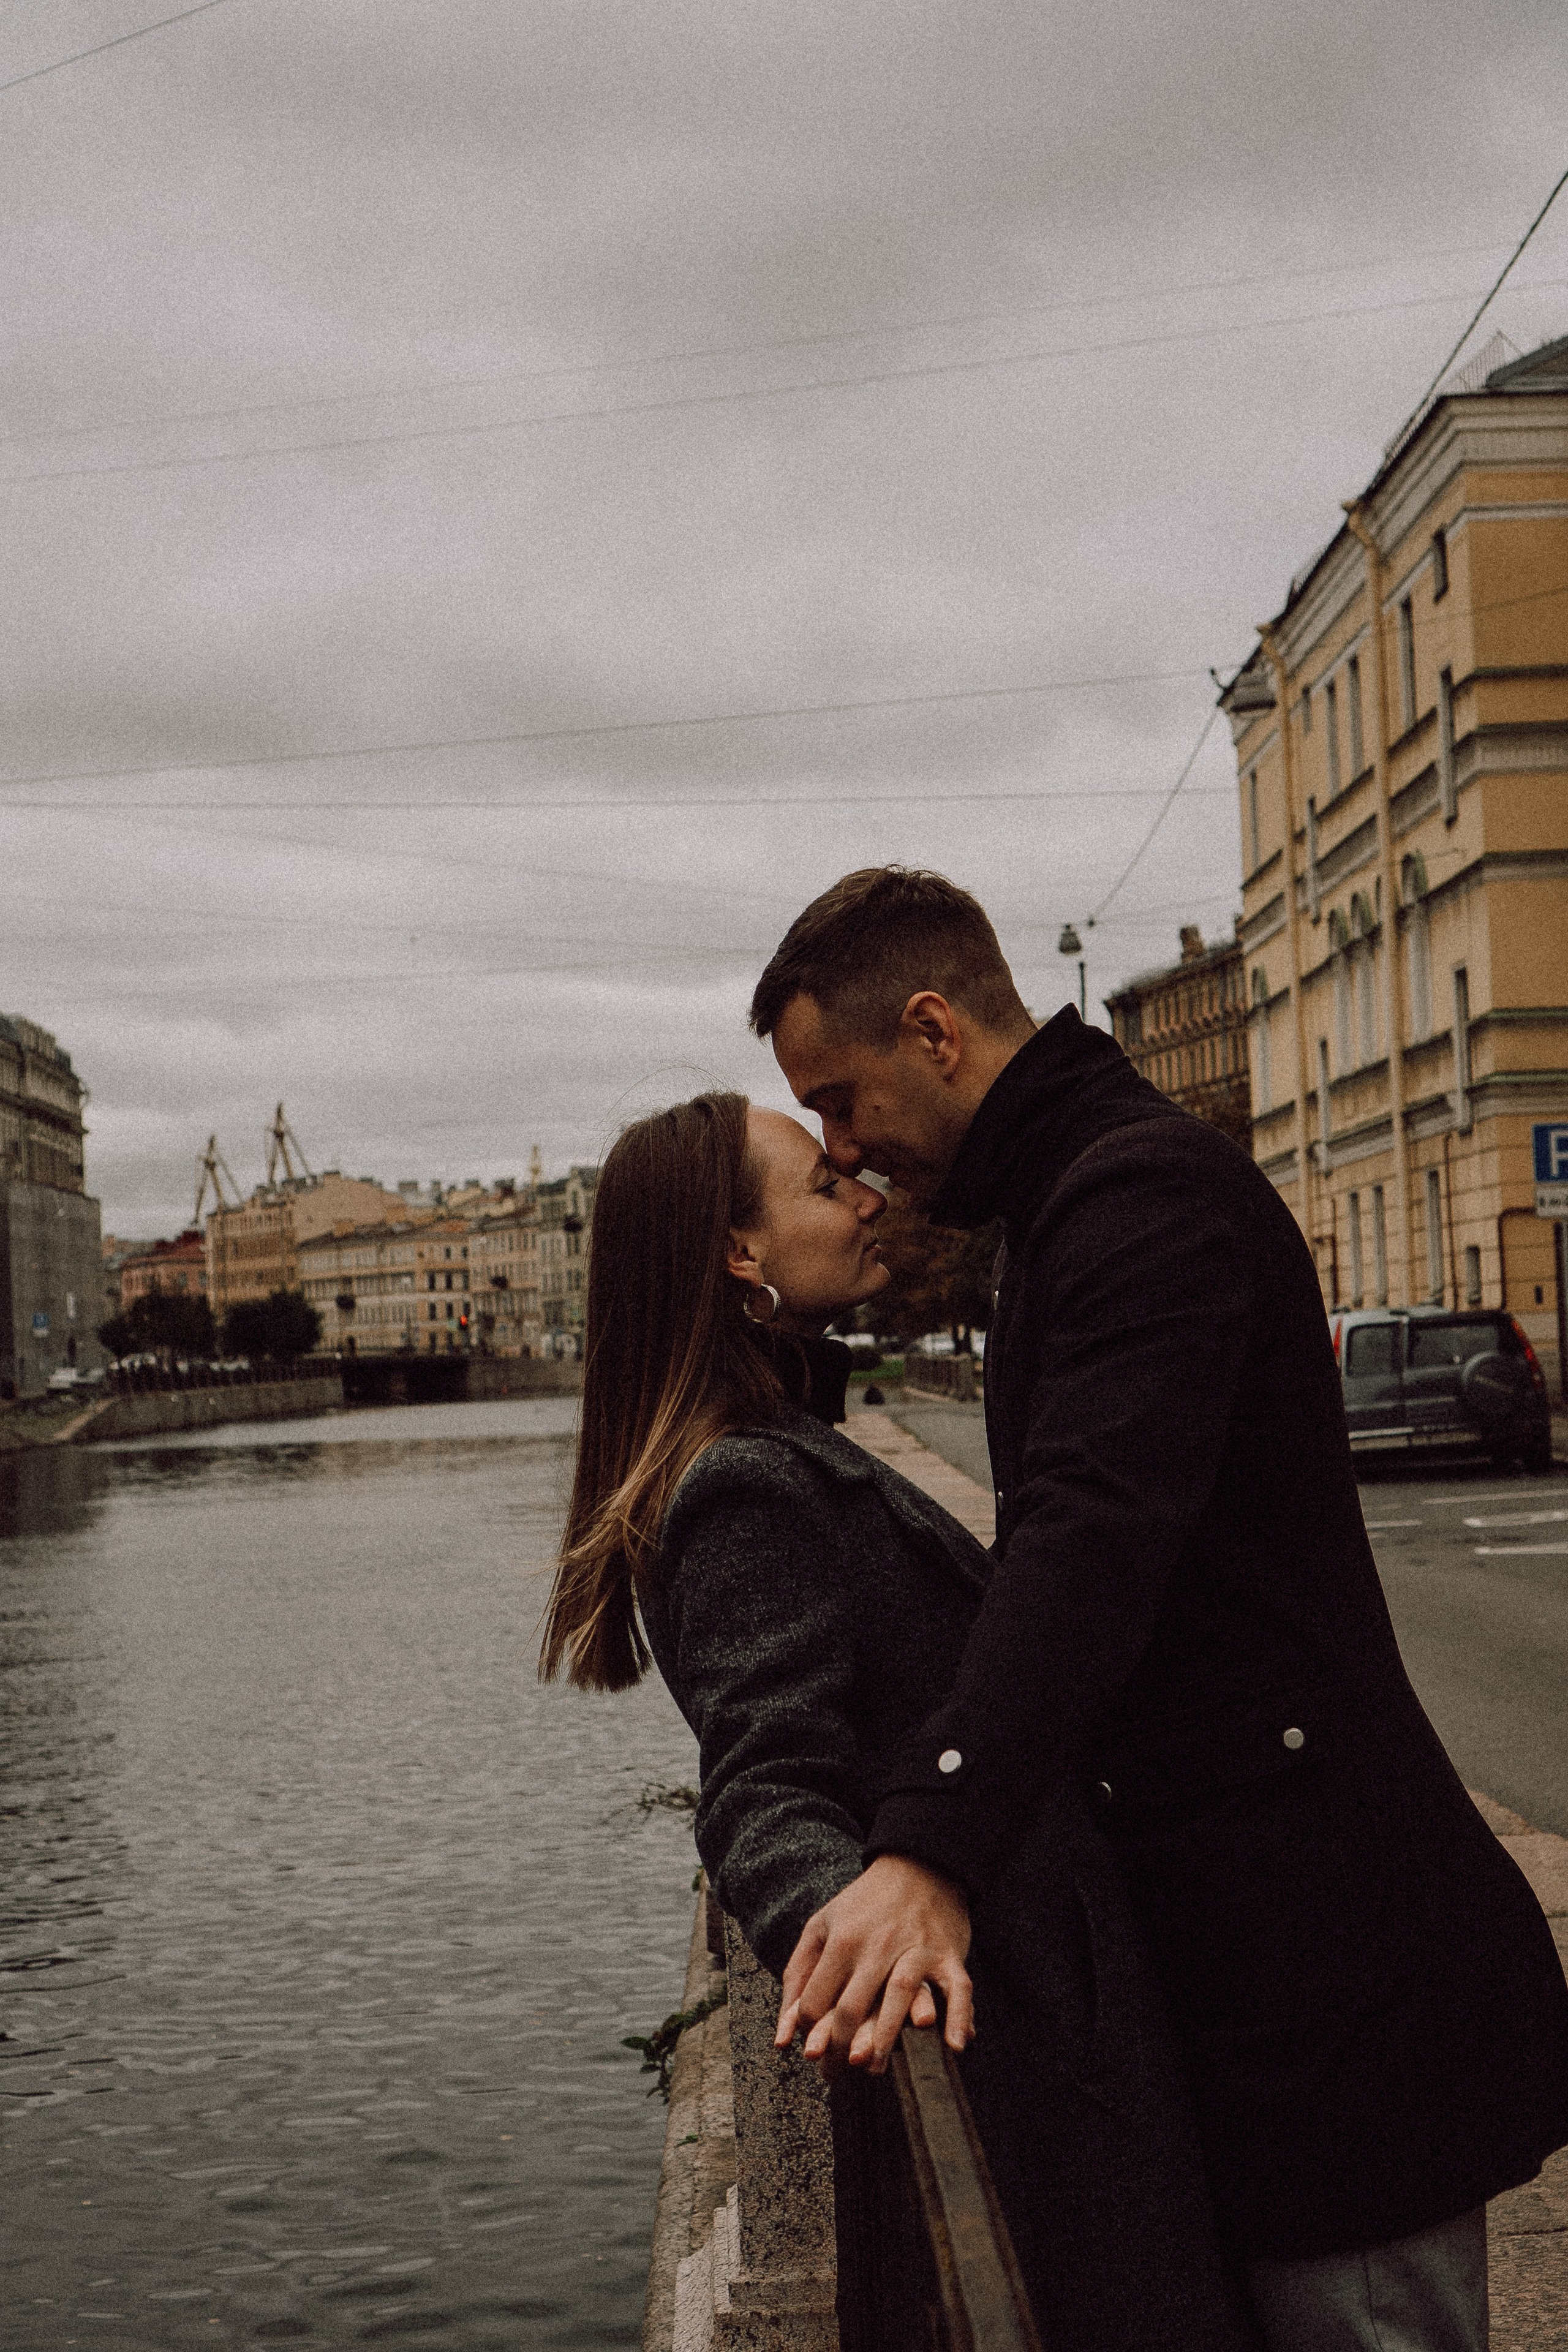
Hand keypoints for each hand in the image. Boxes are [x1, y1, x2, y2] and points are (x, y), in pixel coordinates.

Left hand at [773, 1854, 972, 2076]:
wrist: (918, 1866)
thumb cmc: (863, 1904)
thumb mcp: (821, 1926)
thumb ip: (798, 1976)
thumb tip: (781, 2038)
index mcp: (842, 1940)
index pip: (817, 1999)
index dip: (809, 2030)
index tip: (813, 2052)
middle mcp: (877, 1945)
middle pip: (853, 2005)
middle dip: (838, 2047)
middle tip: (835, 2075)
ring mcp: (915, 1948)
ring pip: (899, 1995)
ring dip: (885, 2035)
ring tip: (872, 2068)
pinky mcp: (948, 1953)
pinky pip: (957, 1987)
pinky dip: (958, 2015)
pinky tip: (954, 2045)